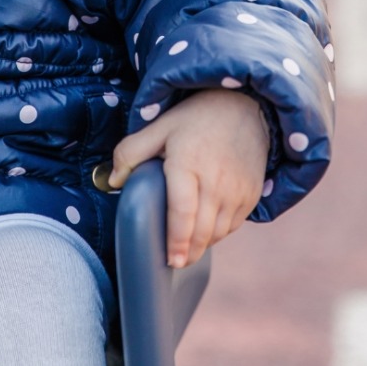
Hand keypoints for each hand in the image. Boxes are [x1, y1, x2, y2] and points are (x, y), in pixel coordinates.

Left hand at [109, 89, 269, 267]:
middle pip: (202, 231)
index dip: (176, 241)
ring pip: (219, 232)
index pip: (183, 212)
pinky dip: (220, 231)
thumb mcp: (160, 126)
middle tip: (175, 260)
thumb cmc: (196, 117)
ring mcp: (238, 189)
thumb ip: (131, 152)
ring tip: (189, 245)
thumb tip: (114, 181)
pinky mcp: (252, 193)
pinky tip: (208, 227)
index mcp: (188, 164)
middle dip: (188, 252)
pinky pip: (234, 224)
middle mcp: (216, 181)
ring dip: (203, 243)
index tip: (171, 260)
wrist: (244, 104)